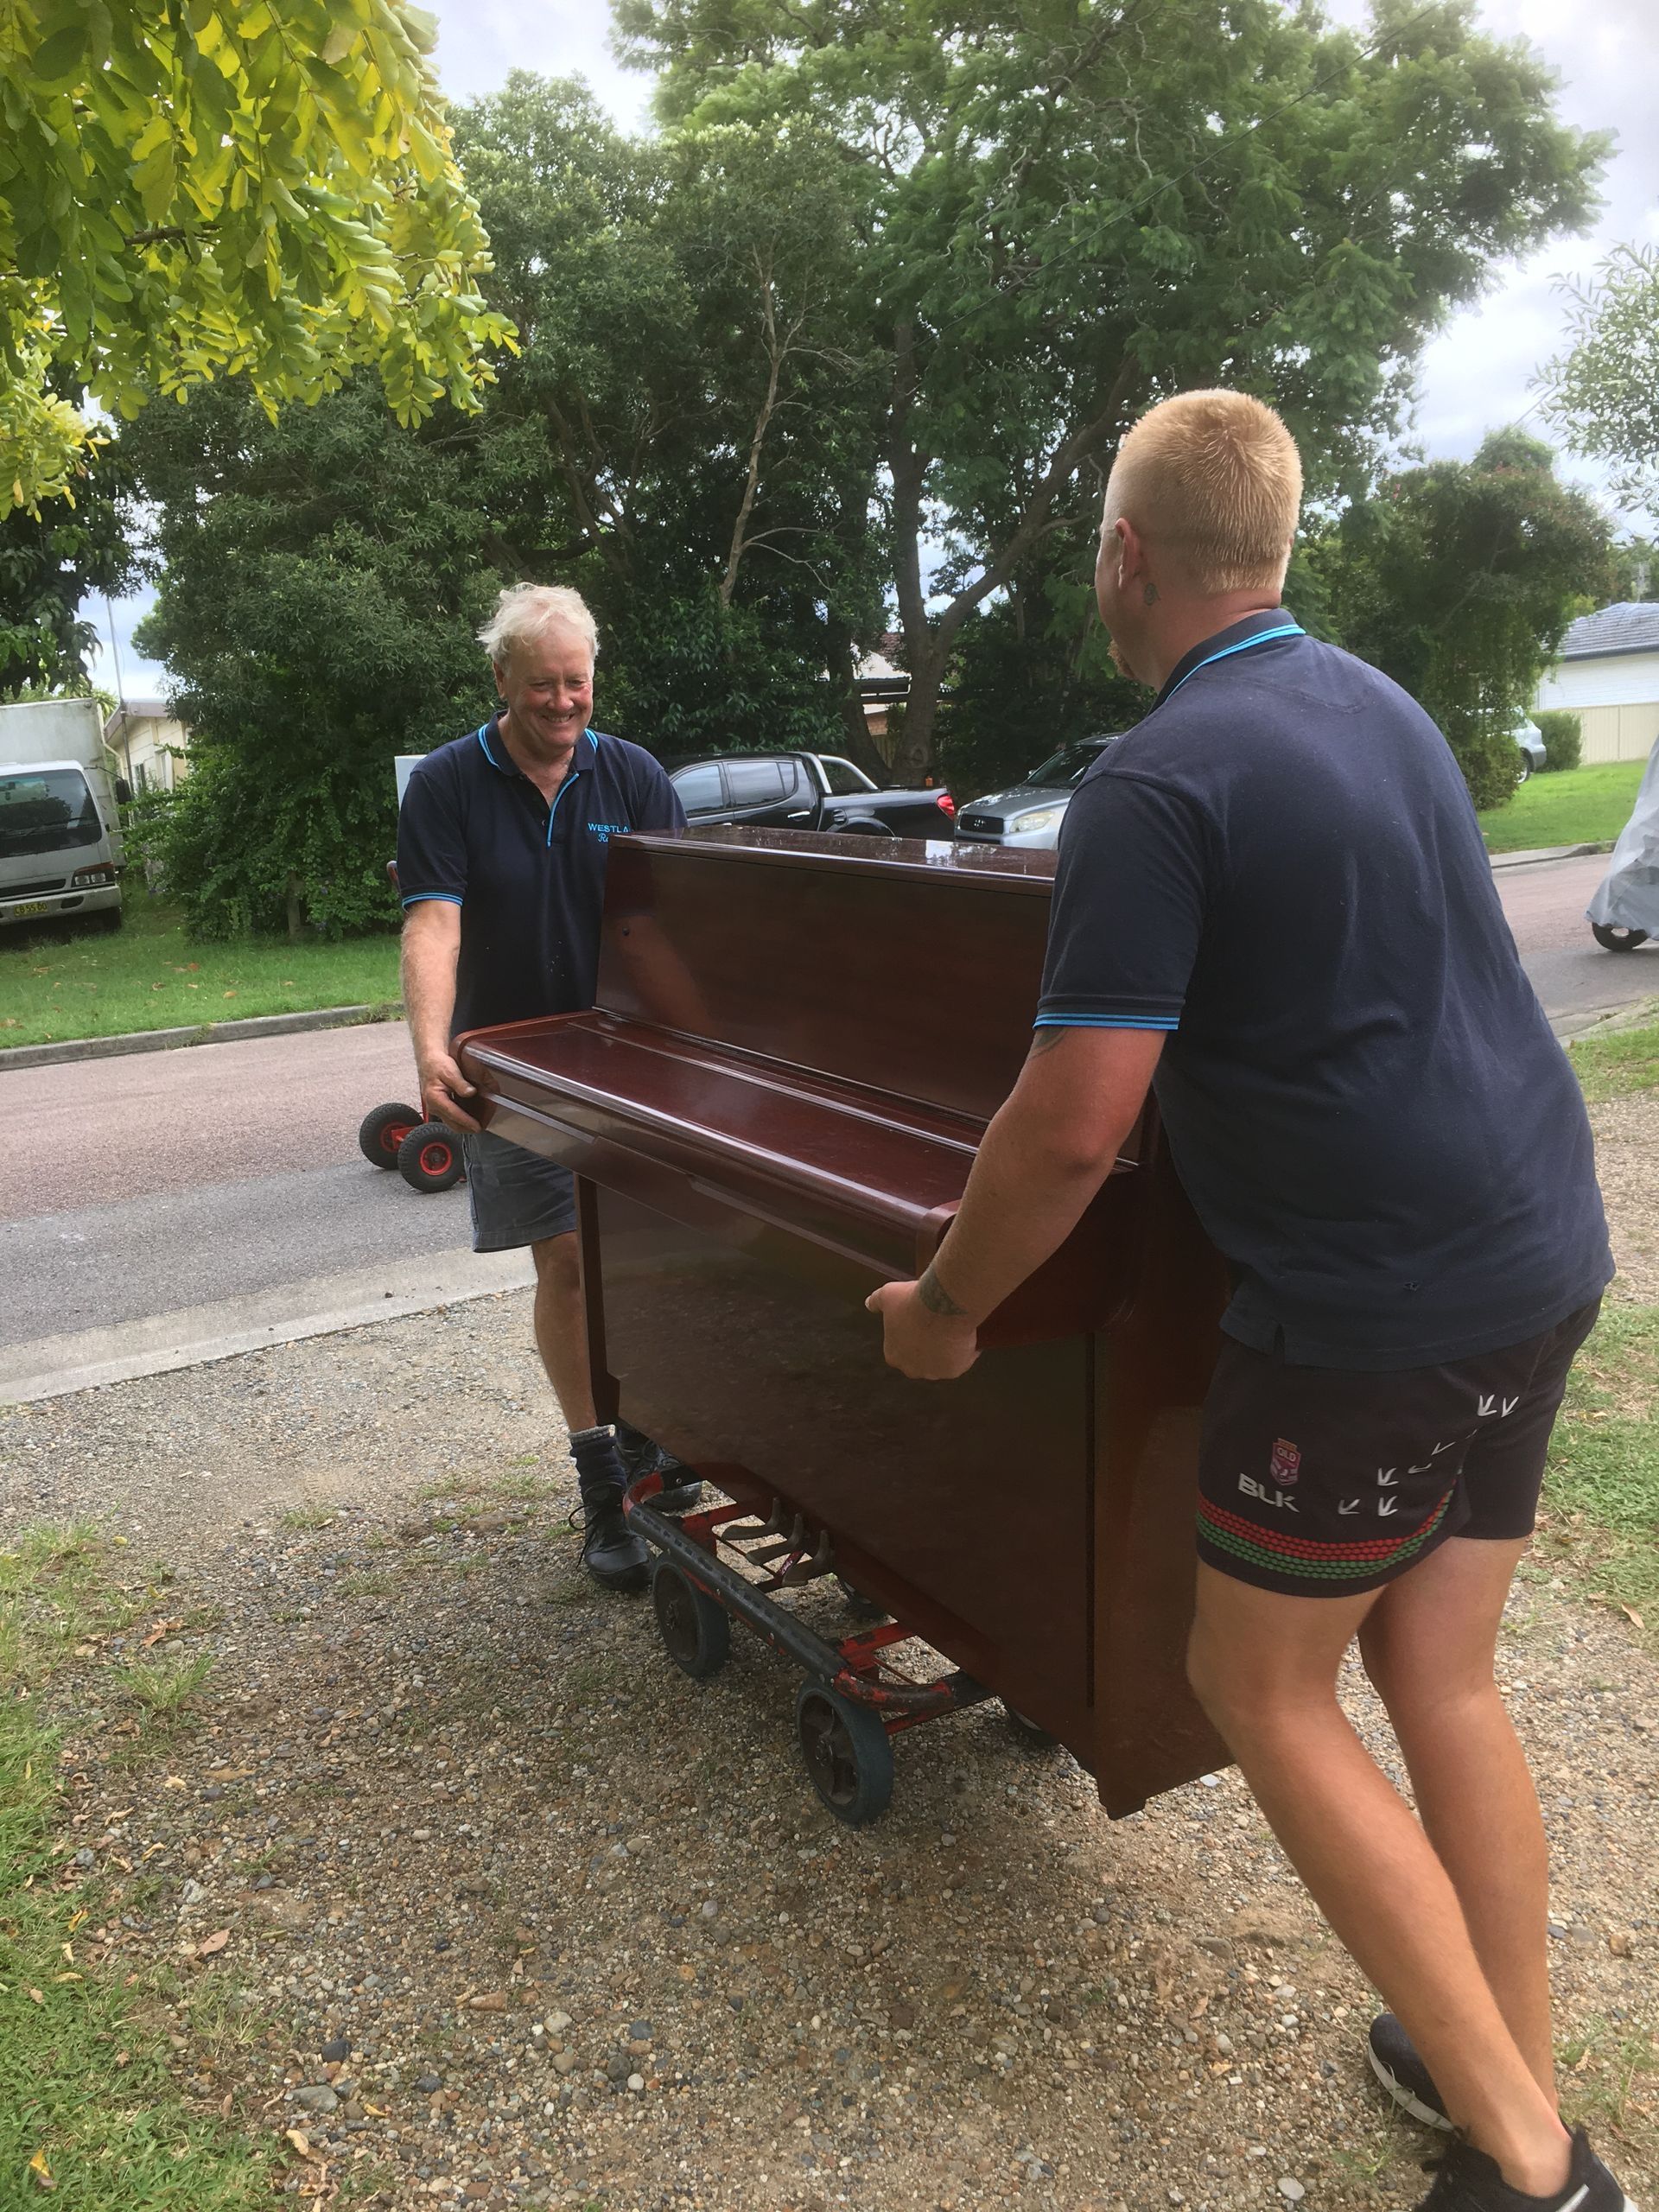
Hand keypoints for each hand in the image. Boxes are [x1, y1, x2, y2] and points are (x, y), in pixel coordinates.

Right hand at [417, 1048, 481, 1133]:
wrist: (429, 1060)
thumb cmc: (437, 1064)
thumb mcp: (450, 1071)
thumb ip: (460, 1083)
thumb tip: (470, 1092)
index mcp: (435, 1098)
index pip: (454, 1115)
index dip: (467, 1122)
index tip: (477, 1127)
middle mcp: (433, 1106)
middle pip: (452, 1124)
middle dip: (466, 1128)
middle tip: (480, 1128)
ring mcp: (434, 1107)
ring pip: (450, 1123)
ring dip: (463, 1126)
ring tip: (476, 1125)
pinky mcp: (437, 1106)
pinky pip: (449, 1117)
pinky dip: (459, 1120)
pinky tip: (468, 1118)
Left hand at [865, 1278, 980, 1380]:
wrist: (942, 1304)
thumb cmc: (913, 1300)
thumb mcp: (888, 1295)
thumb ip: (876, 1301)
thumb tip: (869, 1303)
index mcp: (893, 1355)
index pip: (900, 1348)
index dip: (911, 1334)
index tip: (920, 1322)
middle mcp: (912, 1369)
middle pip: (921, 1359)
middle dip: (928, 1346)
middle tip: (937, 1325)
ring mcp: (934, 1372)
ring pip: (942, 1361)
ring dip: (946, 1351)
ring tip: (953, 1329)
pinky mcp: (955, 1370)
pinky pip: (963, 1361)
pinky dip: (967, 1351)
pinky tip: (969, 1336)